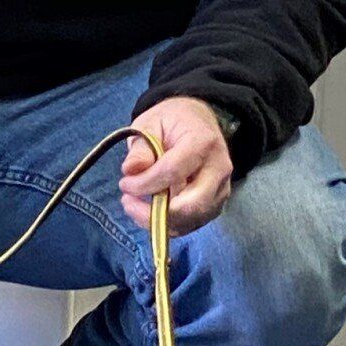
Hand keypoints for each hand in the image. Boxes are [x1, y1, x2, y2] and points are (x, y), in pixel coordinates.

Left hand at [122, 97, 232, 235]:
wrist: (199, 121)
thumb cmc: (173, 121)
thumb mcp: (150, 124)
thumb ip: (141, 148)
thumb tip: (130, 170)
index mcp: (203, 143)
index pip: (173, 173)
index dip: (145, 184)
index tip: (124, 184)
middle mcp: (218, 169)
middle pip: (189, 205)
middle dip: (154, 212)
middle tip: (128, 202)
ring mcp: (221, 189)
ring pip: (190, 219)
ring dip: (158, 221)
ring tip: (134, 206)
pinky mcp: (216, 204)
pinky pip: (191, 224)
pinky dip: (168, 224)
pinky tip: (149, 212)